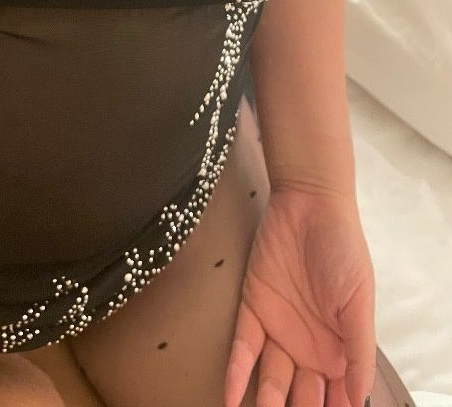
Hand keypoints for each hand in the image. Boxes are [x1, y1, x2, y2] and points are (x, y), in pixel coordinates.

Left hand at [224, 184, 375, 406]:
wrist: (310, 204)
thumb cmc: (343, 249)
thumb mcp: (359, 300)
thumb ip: (359, 348)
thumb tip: (359, 398)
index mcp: (338, 348)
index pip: (336, 396)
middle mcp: (308, 346)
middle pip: (302, 395)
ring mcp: (279, 329)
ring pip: (271, 380)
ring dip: (266, 404)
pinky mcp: (253, 309)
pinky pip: (242, 348)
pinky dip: (237, 374)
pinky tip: (231, 398)